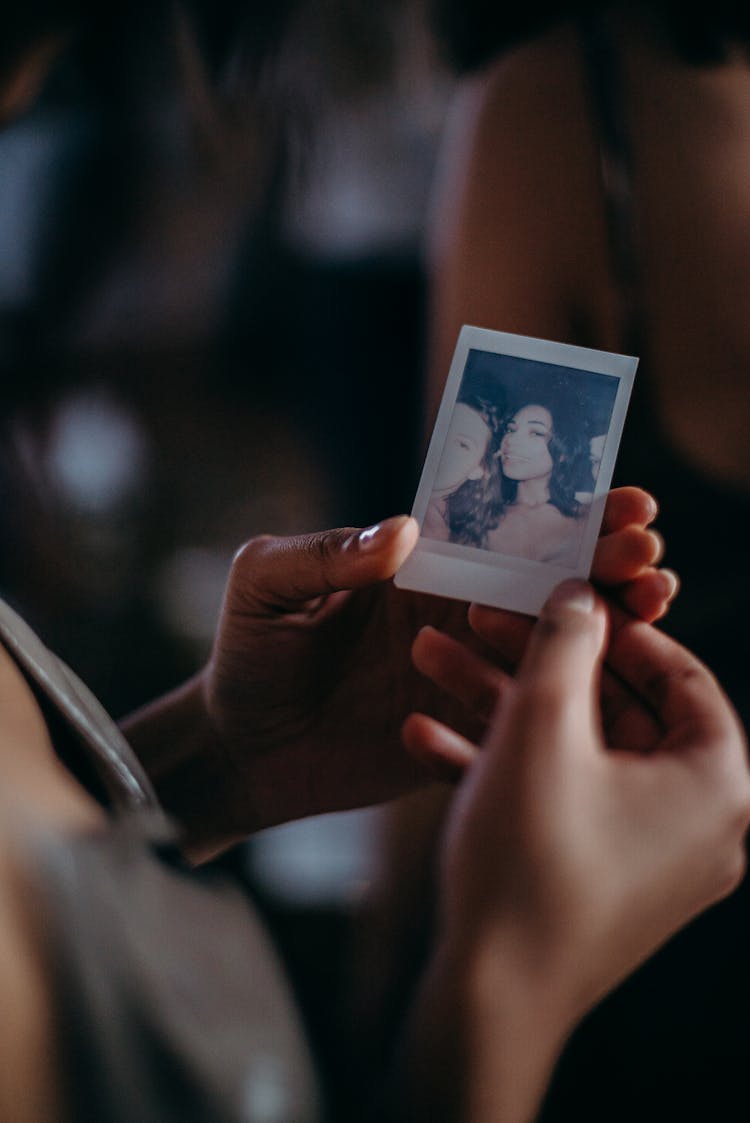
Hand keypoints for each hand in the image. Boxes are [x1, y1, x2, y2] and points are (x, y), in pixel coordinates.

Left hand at [124, 487, 671, 856]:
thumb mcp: (266, 582)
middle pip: (544, 582)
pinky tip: (611, 684)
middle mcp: (451, 614)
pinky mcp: (462, 731)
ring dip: (608, 622)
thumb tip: (407, 529)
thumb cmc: (246, 653)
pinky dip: (570, 697)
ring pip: (551, 644)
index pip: (502, 532)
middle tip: (650, 554)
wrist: (238, 748)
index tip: (622, 503)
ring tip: (655, 603)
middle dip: (605, 562)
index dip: (565, 515)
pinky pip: (523, 714)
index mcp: (419, 568)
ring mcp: (463, 673)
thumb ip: (329, 551)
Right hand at [404, 582, 749, 1024]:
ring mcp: (641, 854)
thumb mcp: (542, 727)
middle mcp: (691, 822)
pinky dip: (497, 762)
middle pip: (613, 708)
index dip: (616, 626)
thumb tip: (581, 594)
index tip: (560, 599)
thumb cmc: (529, 862)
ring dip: (498, 702)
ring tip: (431, 659)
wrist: (488, 999)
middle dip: (534, 659)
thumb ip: (564, 643)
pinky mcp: (593, 876)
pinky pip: (553, 798)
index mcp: (713, 784)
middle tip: (480, 617)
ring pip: (570, 749)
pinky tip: (423, 735)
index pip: (681, 675)